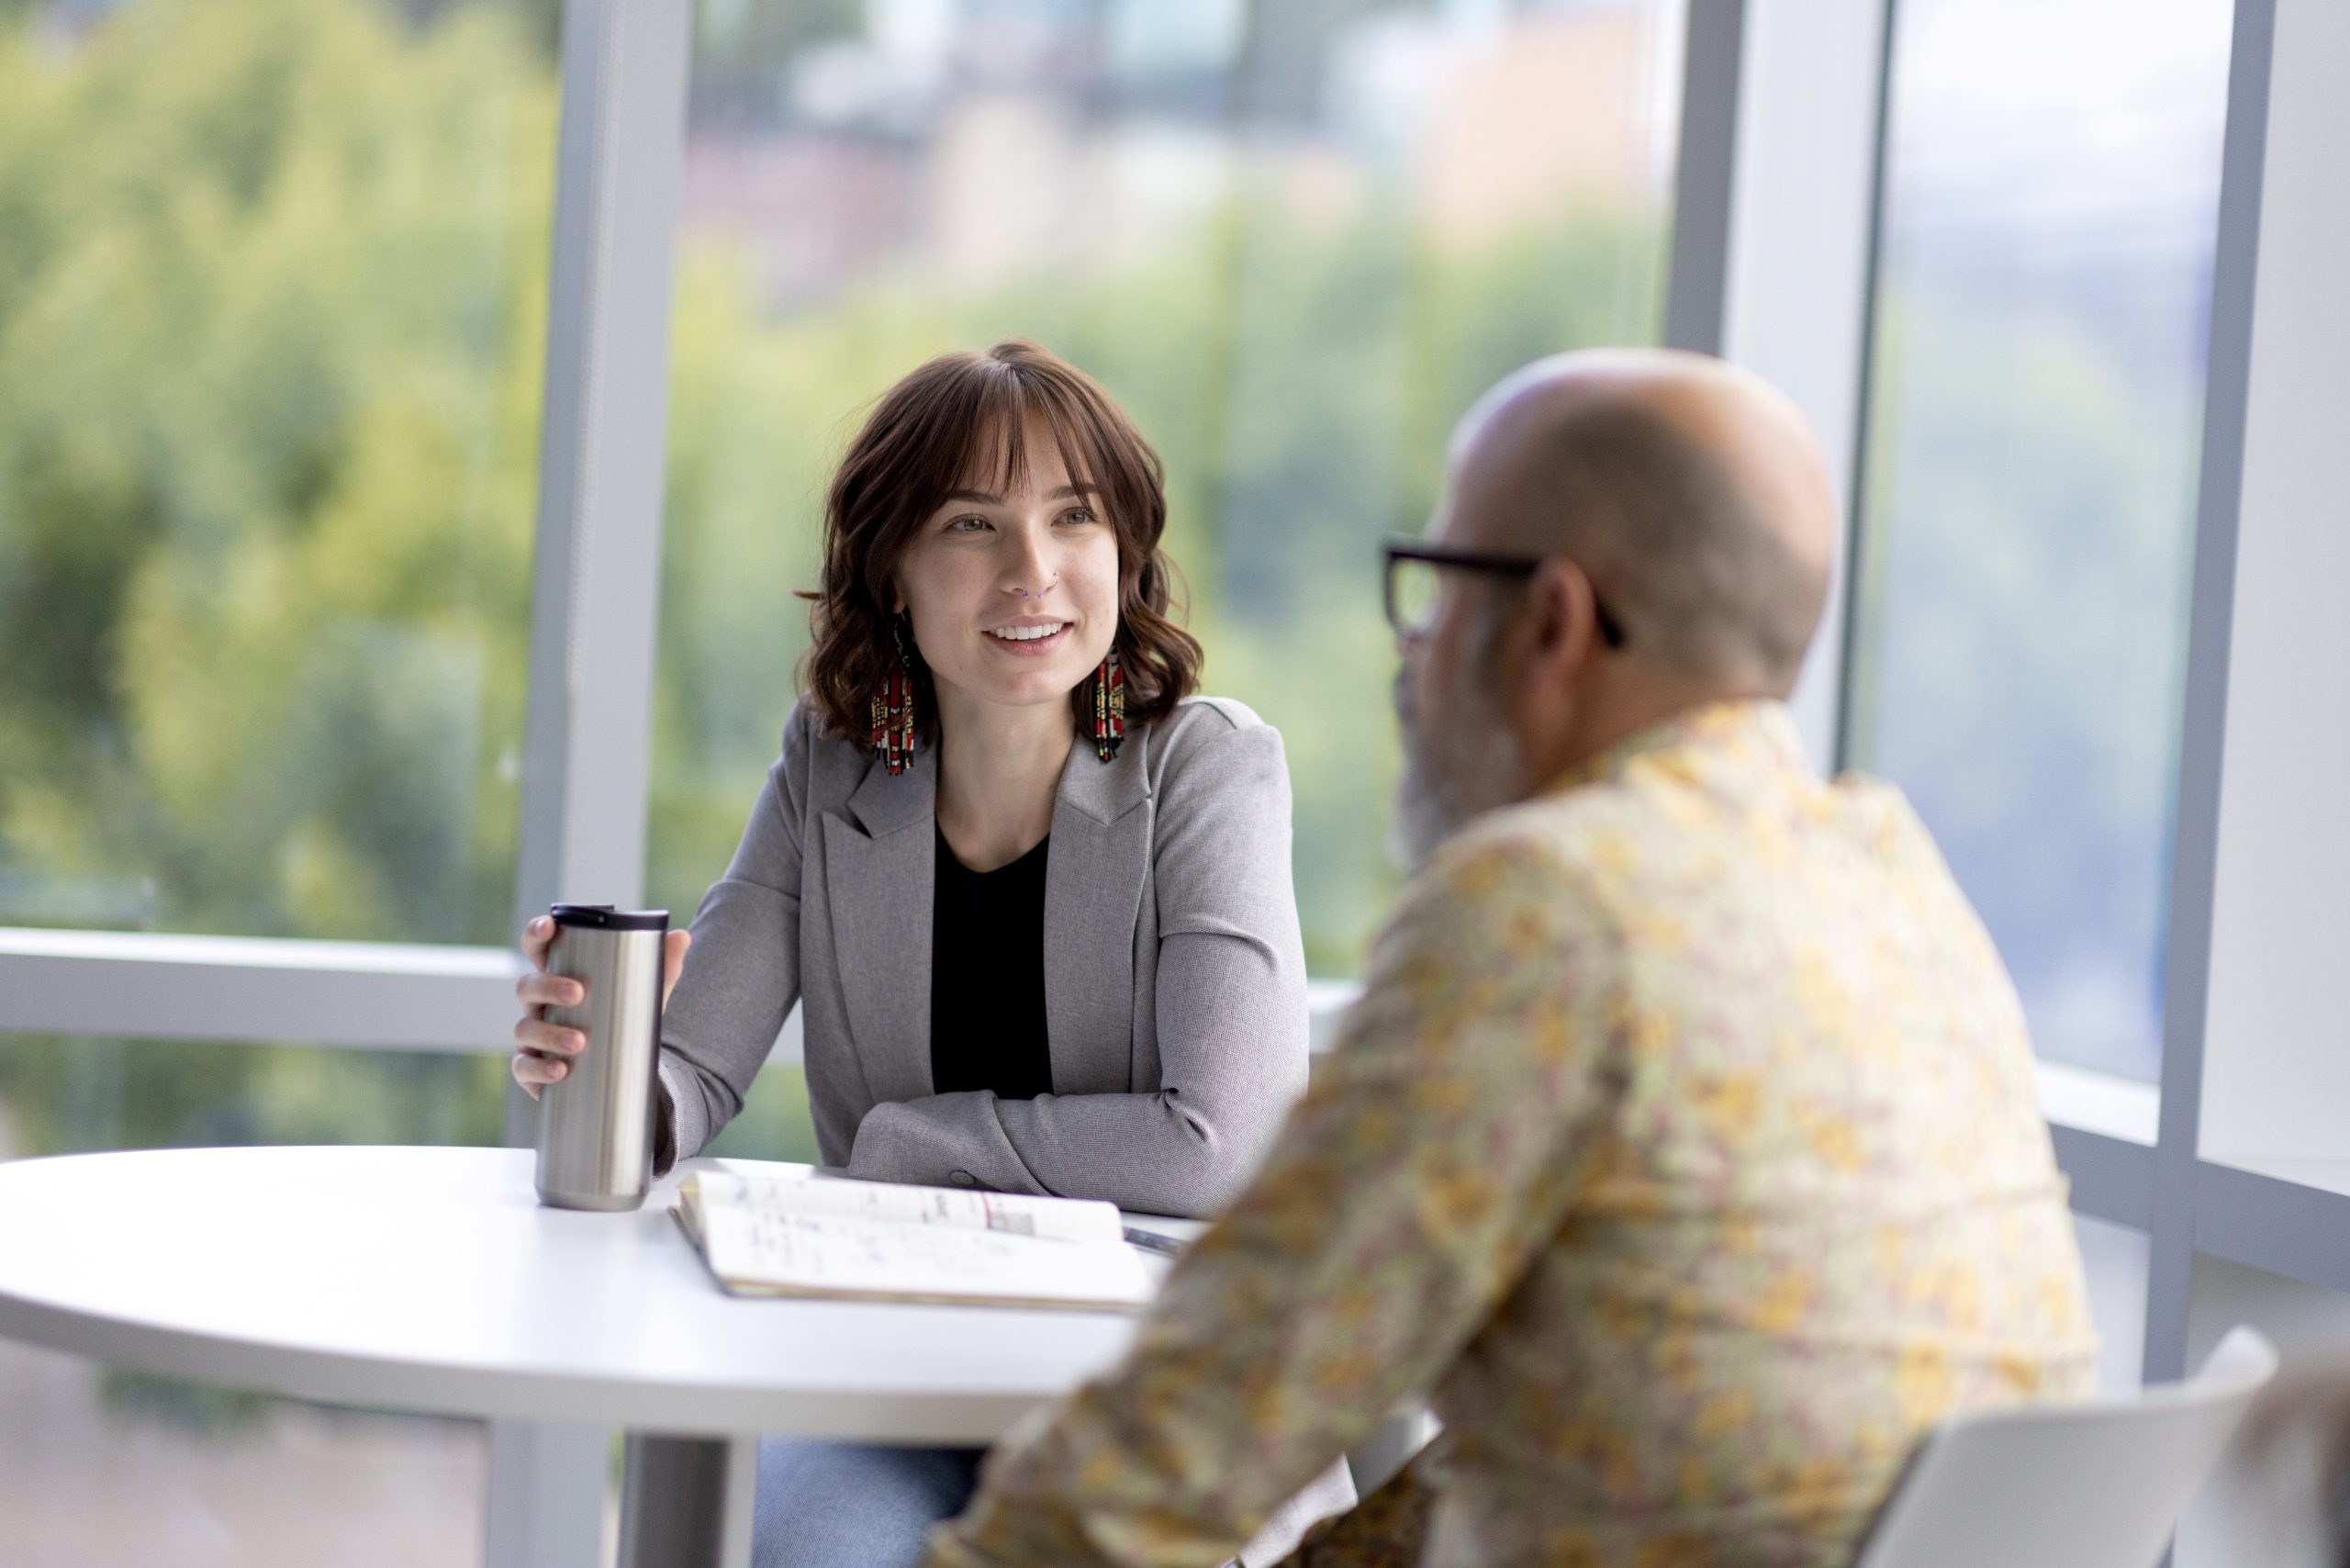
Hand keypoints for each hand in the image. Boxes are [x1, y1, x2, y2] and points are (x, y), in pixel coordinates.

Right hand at [509, 917, 692, 1098]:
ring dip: (549, 1033)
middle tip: (578, 992)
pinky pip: (525, 1067)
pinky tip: (561, 1071)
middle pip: (528, 986)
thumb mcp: (644, 993)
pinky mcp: (533, 1068)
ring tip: (579, 1041)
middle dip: (549, 986)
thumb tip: (682, 936)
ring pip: (525, 1028)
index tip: (549, 926)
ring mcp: (532, 1036)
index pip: (537, 948)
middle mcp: (539, 1004)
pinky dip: (540, 1068)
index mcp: (559, 976)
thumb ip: (662, 966)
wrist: (621, 1069)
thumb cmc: (623, 1018)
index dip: (536, 933)